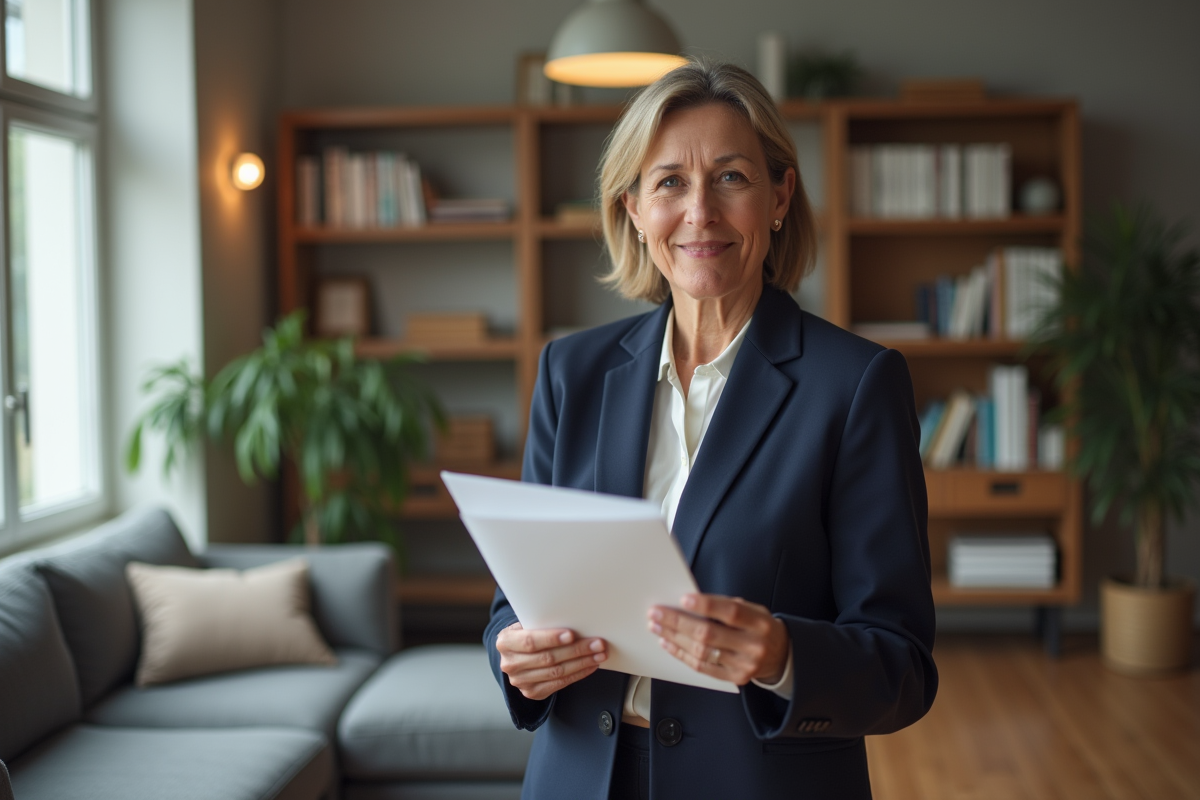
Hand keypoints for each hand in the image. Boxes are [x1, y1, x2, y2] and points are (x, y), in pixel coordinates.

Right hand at [496, 622, 607, 700]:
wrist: (517, 654)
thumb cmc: (527, 633)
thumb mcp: (526, 624)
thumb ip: (542, 623)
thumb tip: (573, 619)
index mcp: (505, 642)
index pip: (530, 641)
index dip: (551, 638)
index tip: (572, 634)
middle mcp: (510, 664)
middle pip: (548, 658)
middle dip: (576, 650)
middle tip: (597, 643)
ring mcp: (520, 681)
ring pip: (556, 672)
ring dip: (582, 663)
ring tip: (598, 654)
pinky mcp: (532, 692)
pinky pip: (560, 684)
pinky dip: (578, 674)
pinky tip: (590, 665)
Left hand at [649, 594, 789, 685]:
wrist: (780, 655)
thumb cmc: (759, 627)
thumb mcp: (752, 610)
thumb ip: (726, 606)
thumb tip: (689, 603)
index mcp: (760, 623)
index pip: (731, 612)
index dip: (706, 605)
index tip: (682, 598)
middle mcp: (753, 645)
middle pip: (710, 634)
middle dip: (678, 622)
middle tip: (657, 613)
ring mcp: (744, 665)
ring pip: (702, 652)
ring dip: (674, 638)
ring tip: (657, 626)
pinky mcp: (734, 679)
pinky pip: (702, 667)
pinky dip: (682, 654)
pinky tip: (668, 643)